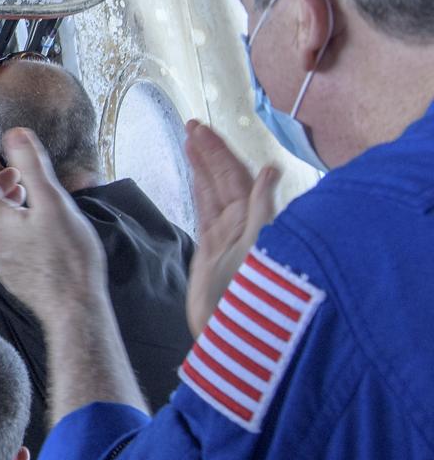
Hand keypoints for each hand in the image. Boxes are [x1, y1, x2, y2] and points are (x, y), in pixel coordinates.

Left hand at [0, 129, 105, 324]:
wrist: (74, 308)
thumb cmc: (66, 259)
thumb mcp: (53, 202)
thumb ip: (32, 166)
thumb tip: (16, 134)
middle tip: (17, 178)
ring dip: (5, 206)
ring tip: (30, 199)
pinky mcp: (12, 274)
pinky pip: (2, 243)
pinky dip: (12, 227)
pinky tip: (38, 227)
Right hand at [185, 120, 280, 334]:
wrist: (230, 335)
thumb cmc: (248, 296)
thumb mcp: (259, 250)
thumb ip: (263, 210)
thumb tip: (270, 170)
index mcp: (255, 220)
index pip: (237, 176)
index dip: (220, 152)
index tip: (201, 130)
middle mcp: (243, 223)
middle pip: (224, 178)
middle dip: (209, 151)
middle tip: (190, 125)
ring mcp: (225, 235)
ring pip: (213, 190)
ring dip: (202, 164)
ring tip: (189, 139)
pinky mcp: (209, 249)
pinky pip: (205, 209)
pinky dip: (200, 188)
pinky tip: (196, 174)